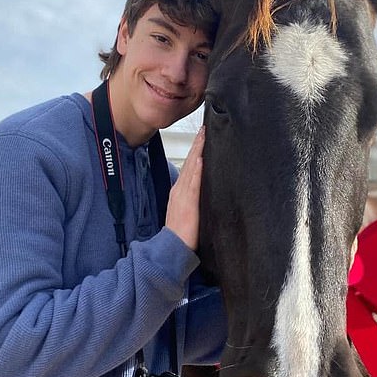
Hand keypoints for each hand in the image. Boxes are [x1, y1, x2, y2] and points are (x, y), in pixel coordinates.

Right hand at [165, 127, 204, 250]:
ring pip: (192, 168)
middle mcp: (180, 190)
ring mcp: (183, 195)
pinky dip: (197, 170)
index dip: (195, 151)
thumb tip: (202, 191)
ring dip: (198, 152)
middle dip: (197, 145)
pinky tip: (201, 159)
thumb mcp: (186, 212)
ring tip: (203, 137)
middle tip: (204, 129)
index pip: (189, 167)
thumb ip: (192, 200)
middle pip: (190, 163)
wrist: (172, 247)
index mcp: (179, 192)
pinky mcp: (188, 202)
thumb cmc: (181, 234)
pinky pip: (193, 183)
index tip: (202, 138)